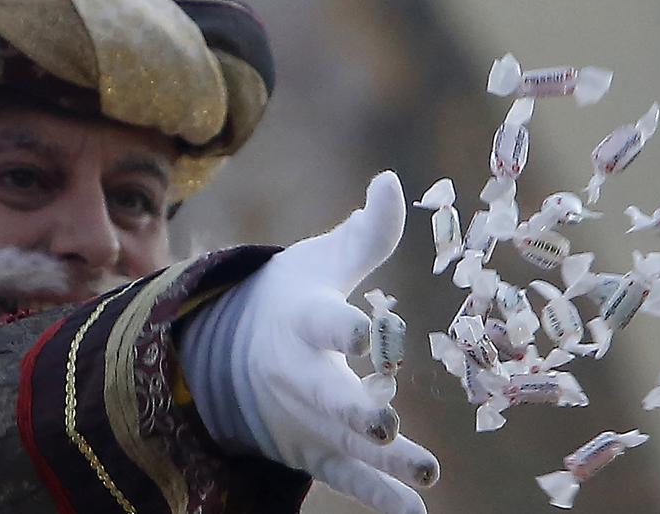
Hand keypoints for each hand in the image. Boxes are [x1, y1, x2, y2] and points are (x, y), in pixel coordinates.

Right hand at [238, 171, 439, 513]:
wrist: (232, 352)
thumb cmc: (292, 297)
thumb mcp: (321, 261)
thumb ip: (365, 233)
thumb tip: (390, 179)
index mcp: (302, 319)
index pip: (322, 322)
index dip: (345, 328)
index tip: (370, 333)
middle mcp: (296, 373)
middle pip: (324, 395)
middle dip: (353, 411)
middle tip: (386, 423)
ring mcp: (301, 418)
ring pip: (340, 442)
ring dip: (381, 461)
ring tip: (426, 473)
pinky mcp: (310, 450)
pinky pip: (343, 476)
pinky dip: (376, 495)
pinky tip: (414, 510)